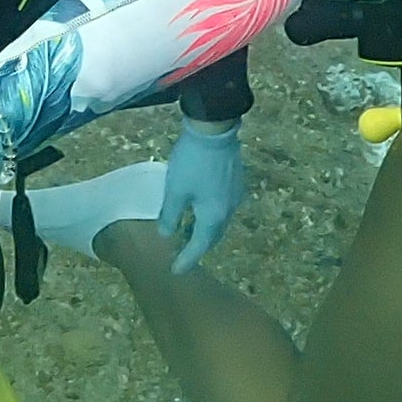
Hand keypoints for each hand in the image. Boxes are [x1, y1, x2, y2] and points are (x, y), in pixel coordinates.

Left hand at [157, 115, 246, 272]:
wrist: (215, 129)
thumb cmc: (192, 162)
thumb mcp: (175, 190)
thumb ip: (170, 215)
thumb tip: (166, 234)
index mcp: (214, 216)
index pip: (200, 246)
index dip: (187, 259)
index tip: (176, 271)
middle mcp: (228, 210)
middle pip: (213, 236)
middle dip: (197, 246)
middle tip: (182, 254)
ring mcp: (234, 196)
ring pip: (218, 222)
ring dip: (204, 230)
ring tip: (188, 233)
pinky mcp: (235, 182)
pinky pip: (222, 208)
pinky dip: (209, 216)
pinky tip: (199, 209)